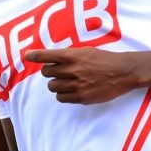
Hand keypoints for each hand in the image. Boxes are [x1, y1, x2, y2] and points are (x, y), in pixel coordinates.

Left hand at [24, 48, 140, 104]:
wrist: (123, 72)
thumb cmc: (105, 60)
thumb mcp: (86, 52)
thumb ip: (69, 56)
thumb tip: (52, 61)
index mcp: (73, 56)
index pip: (47, 56)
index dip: (35, 55)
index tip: (27, 56)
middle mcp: (72, 70)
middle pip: (46, 73)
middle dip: (50, 72)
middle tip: (59, 72)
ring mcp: (76, 85)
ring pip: (52, 87)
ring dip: (56, 84)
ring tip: (67, 82)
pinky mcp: (81, 97)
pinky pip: (61, 98)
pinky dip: (63, 95)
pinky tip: (72, 90)